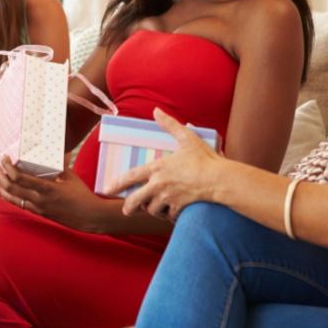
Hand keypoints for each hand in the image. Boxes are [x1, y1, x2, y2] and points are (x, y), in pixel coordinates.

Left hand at [0, 156, 106, 232]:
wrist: (90, 217)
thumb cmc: (82, 195)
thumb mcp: (70, 177)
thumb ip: (58, 166)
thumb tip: (51, 153)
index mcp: (48, 189)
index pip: (21, 179)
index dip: (9, 168)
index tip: (4, 158)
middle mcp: (40, 200)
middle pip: (12, 188)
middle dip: (0, 176)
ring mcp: (39, 208)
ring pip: (13, 199)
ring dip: (0, 188)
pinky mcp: (40, 214)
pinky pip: (20, 205)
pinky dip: (9, 197)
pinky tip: (3, 192)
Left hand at [108, 108, 223, 220]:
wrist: (220, 179)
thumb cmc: (204, 158)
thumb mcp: (186, 138)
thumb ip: (170, 125)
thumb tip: (156, 111)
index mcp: (157, 168)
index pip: (130, 177)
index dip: (117, 184)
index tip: (107, 190)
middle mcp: (159, 185)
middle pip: (136, 200)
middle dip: (129, 206)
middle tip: (127, 210)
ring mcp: (168, 198)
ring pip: (152, 209)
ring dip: (152, 210)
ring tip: (154, 207)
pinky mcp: (179, 208)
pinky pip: (169, 216)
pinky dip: (169, 216)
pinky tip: (172, 213)